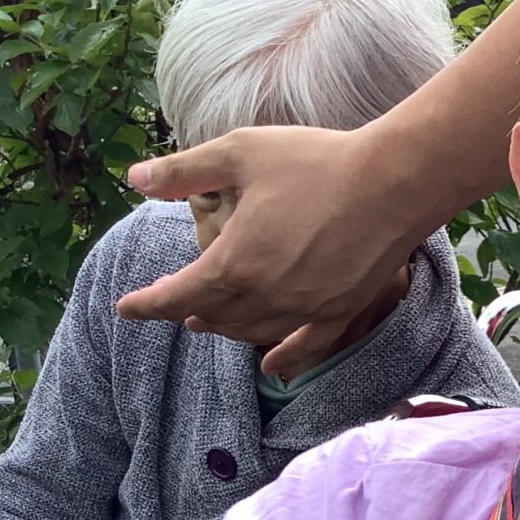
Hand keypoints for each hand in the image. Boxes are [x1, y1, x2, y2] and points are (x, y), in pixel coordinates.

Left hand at [116, 125, 414, 378]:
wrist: (393, 183)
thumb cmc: (316, 161)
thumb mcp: (240, 152)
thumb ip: (183, 171)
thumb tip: (134, 179)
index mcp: (234, 261)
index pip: (177, 294)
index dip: (147, 304)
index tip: (126, 307)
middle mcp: (265, 296)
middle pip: (213, 316)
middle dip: (186, 310)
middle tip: (173, 302)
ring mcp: (304, 310)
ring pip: (251, 332)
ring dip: (224, 328)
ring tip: (209, 321)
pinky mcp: (339, 312)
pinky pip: (304, 347)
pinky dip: (283, 359)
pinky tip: (269, 367)